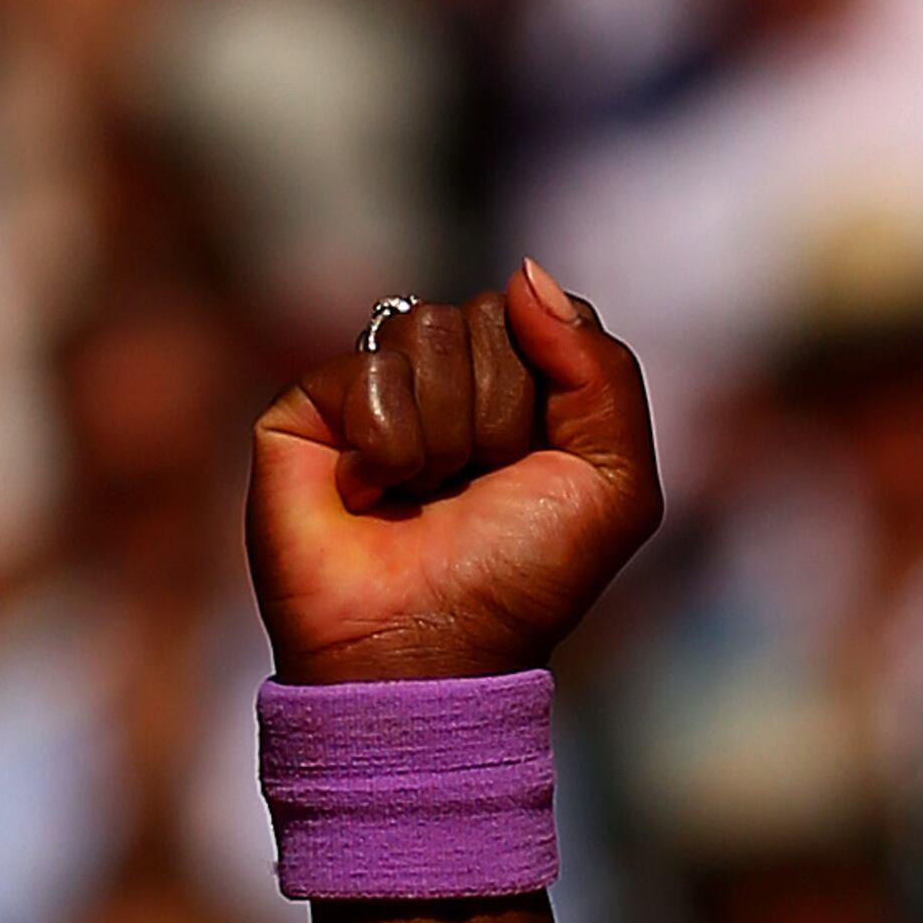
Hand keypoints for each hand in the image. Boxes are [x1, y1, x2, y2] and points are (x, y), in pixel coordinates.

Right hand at [248, 266, 660, 686]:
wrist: (429, 647)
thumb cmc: (521, 577)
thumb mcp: (613, 482)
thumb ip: (602, 369)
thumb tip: (525, 274)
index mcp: (520, 391)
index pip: (540, 316)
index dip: (550, 389)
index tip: (535, 467)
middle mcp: (444, 381)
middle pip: (485, 317)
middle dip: (498, 416)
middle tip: (475, 490)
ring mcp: (373, 389)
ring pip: (425, 332)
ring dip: (444, 434)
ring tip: (423, 496)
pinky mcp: (309, 407)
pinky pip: (366, 370)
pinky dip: (386, 447)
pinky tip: (370, 496)